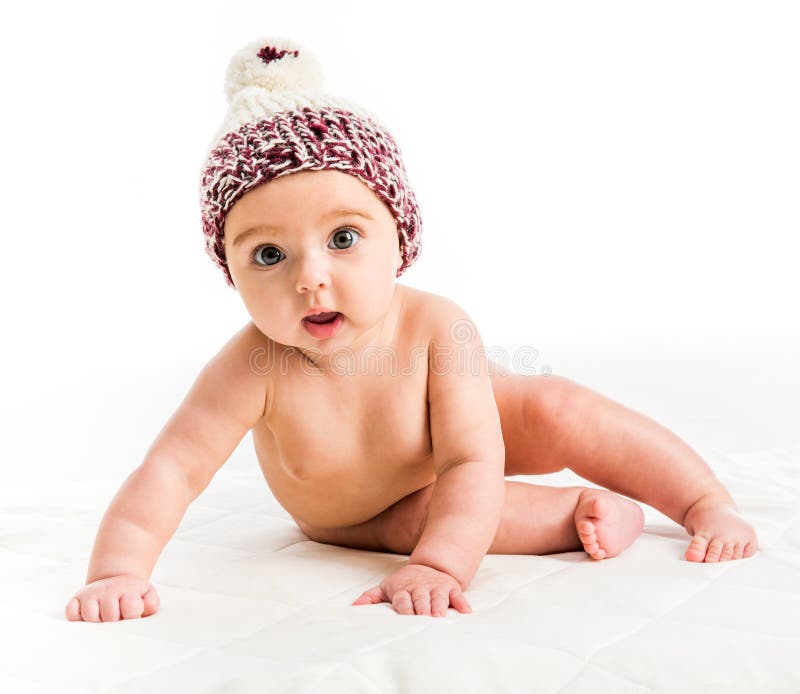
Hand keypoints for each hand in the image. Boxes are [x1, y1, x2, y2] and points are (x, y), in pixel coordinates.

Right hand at [65, 574, 159, 621]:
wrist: (117, 581)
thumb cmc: (133, 595)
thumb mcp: (147, 595)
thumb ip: (151, 604)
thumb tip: (143, 611)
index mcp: (128, 587)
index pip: (131, 610)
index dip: (133, 618)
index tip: (133, 616)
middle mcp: (107, 588)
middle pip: (110, 617)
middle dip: (115, 624)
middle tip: (118, 619)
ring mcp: (90, 593)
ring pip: (90, 618)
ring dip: (98, 625)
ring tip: (105, 620)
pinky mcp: (76, 599)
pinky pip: (72, 614)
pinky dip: (77, 620)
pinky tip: (89, 619)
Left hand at [352, 563, 471, 616]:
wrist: (428, 566)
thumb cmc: (405, 583)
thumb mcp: (387, 586)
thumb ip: (371, 597)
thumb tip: (353, 607)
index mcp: (404, 589)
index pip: (403, 599)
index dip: (405, 608)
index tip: (406, 618)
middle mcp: (420, 588)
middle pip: (421, 599)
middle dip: (422, 608)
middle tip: (424, 620)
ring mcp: (437, 587)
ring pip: (439, 597)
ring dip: (440, 607)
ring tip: (440, 618)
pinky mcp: (451, 588)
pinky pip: (458, 595)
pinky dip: (462, 603)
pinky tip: (465, 613)